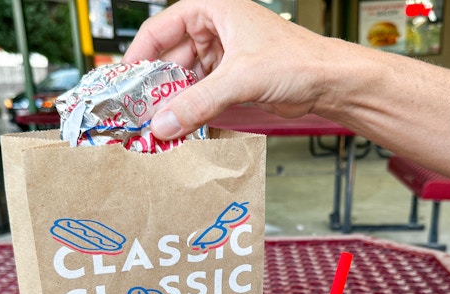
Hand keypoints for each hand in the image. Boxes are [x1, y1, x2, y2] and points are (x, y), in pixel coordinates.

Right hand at [123, 0, 335, 138]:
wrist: (328, 82)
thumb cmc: (297, 60)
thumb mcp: (240, 79)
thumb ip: (198, 103)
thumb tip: (164, 122)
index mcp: (210, 8)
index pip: (158, 30)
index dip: (137, 58)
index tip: (122, 84)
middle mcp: (213, 29)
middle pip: (169, 58)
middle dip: (155, 87)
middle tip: (138, 113)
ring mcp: (221, 55)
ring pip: (184, 79)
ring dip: (172, 103)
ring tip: (158, 125)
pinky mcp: (230, 79)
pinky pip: (200, 94)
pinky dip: (190, 110)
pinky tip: (180, 126)